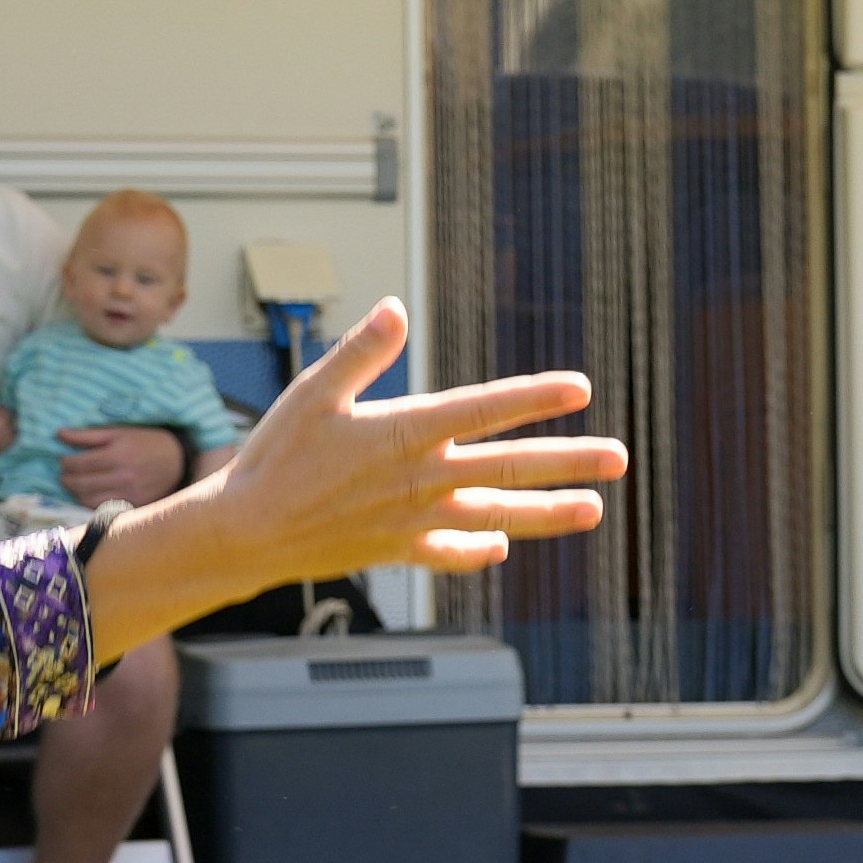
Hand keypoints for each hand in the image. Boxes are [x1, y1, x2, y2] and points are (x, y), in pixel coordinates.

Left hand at [51, 421, 186, 507]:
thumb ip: (88, 435)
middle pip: (81, 484)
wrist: (177, 461)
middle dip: (66, 479)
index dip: (65, 463)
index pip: (79, 464)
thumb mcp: (120, 432)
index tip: (63, 459)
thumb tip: (59, 434)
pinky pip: (102, 508)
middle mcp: (122, 477)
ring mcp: (128, 494)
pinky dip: (91, 502)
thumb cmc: (146, 442)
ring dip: (76, 492)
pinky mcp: (132, 506)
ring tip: (75, 483)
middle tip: (64, 473)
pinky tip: (90, 493)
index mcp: (117, 455)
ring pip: (88, 500)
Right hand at [93, 300, 621, 642]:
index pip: (484, 409)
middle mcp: (421, 480)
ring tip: (594, 510)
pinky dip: (478, 549)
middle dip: (568, 461)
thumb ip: (361, 353)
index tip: (579, 388)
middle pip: (508, 467)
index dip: (534, 397)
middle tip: (619, 459)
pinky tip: (502, 544)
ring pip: (496, 516)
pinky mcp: (398, 551)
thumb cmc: (274, 458)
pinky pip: (450, 553)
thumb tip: (396, 310)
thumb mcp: (312, 392)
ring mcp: (414, 521)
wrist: (243, 535)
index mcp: (404, 434)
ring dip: (548, 513)